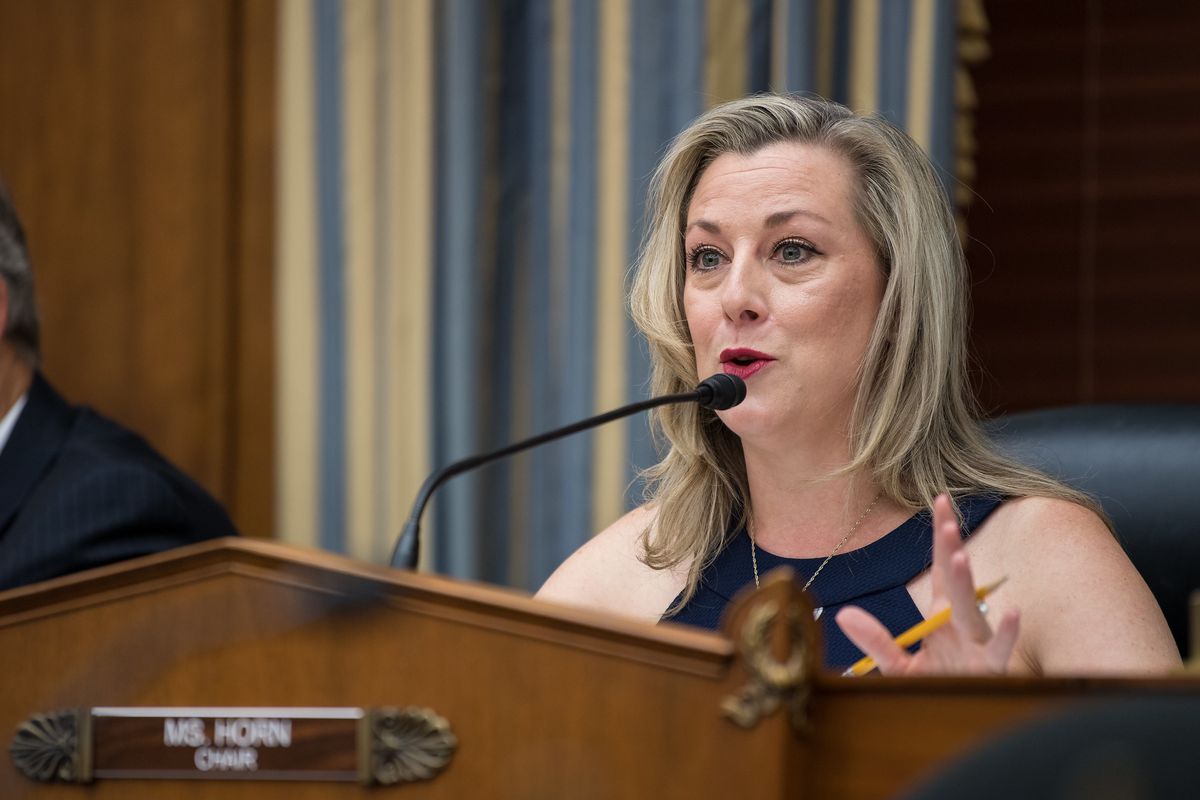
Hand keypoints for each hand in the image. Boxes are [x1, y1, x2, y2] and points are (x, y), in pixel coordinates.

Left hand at [834, 493, 1018, 674]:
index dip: (941, 537)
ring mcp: (977, 646)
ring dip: (966, 584)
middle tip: (946, 518)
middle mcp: (962, 625)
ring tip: (959, 558)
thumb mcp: (899, 666)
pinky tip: (1014, 611)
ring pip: (973, 611)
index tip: (940, 500)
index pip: (941, 569)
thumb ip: (876, 640)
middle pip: (956, 581)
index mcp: (943, 617)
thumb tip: (843, 615)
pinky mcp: (990, 672)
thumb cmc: (937, 689)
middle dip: (951, 549)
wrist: (958, 723)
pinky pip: (1000, 651)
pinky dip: (1007, 633)